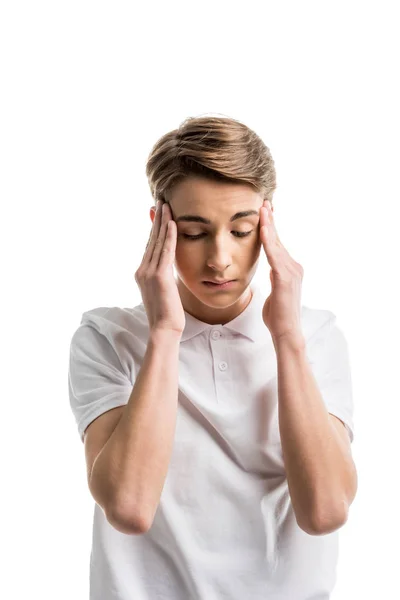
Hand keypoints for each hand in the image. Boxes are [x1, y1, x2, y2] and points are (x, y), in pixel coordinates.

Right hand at [135, 201, 185, 335]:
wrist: (163, 329)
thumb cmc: (167, 314)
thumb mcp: (163, 291)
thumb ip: (163, 277)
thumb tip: (167, 269)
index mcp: (142, 273)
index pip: (150, 245)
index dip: (154, 228)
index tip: (158, 212)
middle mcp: (142, 270)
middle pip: (151, 239)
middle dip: (156, 219)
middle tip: (160, 200)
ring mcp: (149, 272)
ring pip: (157, 241)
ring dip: (162, 221)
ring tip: (166, 205)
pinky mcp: (159, 276)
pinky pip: (165, 251)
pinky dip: (169, 235)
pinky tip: (173, 222)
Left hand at [260, 200, 304, 345]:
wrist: (286, 332)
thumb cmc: (278, 316)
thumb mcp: (275, 292)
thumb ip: (274, 279)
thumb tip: (271, 271)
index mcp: (289, 270)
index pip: (278, 245)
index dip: (270, 229)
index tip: (265, 213)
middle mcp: (294, 267)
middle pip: (278, 240)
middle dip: (270, 221)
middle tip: (264, 202)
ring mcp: (291, 271)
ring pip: (276, 244)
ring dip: (269, 226)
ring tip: (262, 209)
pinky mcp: (285, 278)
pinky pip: (274, 255)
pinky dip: (268, 241)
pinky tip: (263, 229)